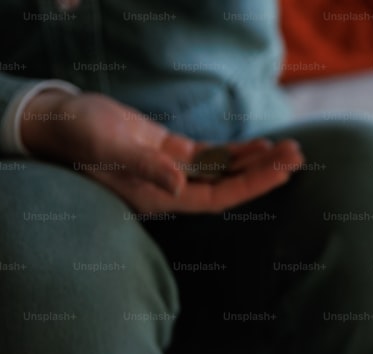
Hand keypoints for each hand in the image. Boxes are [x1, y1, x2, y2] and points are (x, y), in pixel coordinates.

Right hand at [20, 90, 303, 213]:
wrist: (61, 125)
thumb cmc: (81, 139)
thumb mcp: (110, 150)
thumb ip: (146, 167)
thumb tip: (180, 182)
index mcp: (162, 197)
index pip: (218, 197)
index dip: (251, 186)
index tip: (281, 173)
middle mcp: (174, 189)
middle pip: (230, 185)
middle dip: (265, 172)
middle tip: (299, 156)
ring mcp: (176, 171)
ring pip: (226, 170)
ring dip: (258, 161)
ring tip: (292, 149)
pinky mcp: (173, 153)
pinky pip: (214, 156)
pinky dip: (238, 151)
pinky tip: (263, 144)